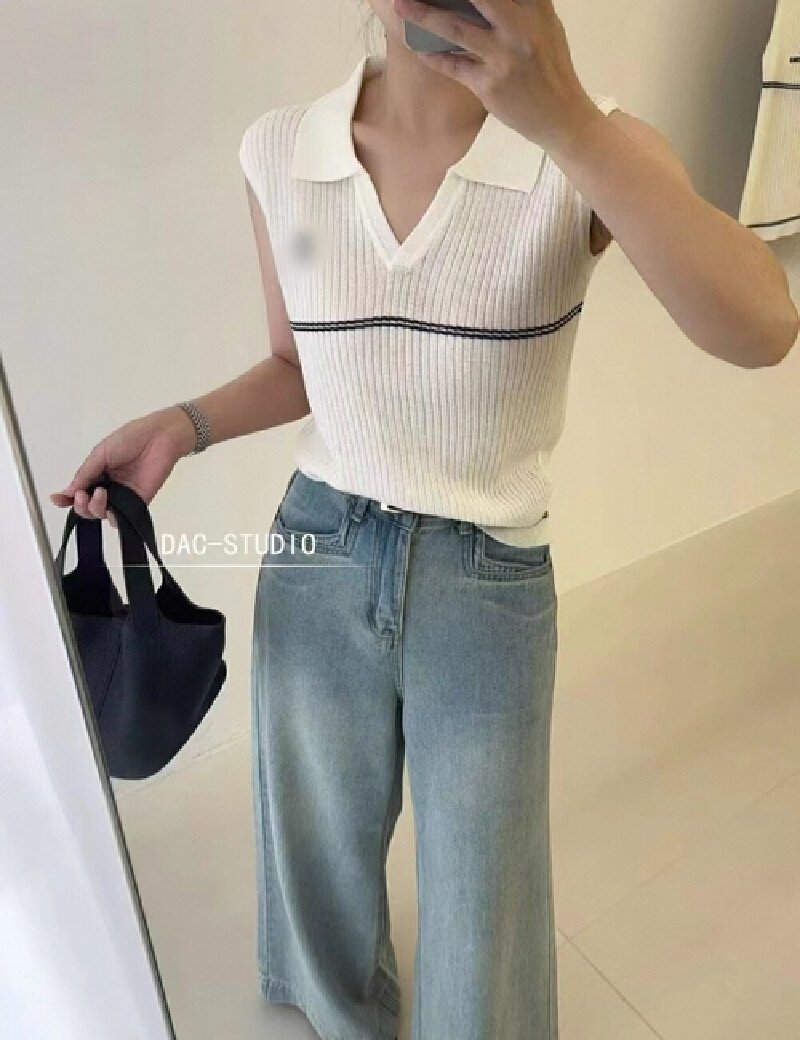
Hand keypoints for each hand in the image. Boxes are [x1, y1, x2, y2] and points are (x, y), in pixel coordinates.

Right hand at [49, 406, 195, 526]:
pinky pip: (121, 518)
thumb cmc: (130, 439)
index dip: (66, 499)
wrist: (159, 438)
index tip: (57, 500)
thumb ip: (85, 474)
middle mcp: (107, 487)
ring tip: (100, 493)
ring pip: (101, 514)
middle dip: (80, 505)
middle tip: (82, 495)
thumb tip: (66, 493)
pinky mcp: (137, 503)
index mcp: (96, 474)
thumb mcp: (100, 453)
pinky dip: (112, 517)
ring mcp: (122, 497)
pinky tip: (110, 506)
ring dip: (94, 509)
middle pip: (87, 507)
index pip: (78, 491)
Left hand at [392, 0, 597, 148]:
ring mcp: (503, 57)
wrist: (561, 116)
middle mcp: (519, 27)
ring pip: (455, 29)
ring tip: (401, 6)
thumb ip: (522, 6)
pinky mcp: (489, 84)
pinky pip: (453, 66)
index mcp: (535, 7)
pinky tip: (417, 46)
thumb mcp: (546, 26)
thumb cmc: (551, 69)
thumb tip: (487, 0)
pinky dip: (432, 55)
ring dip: (424, 16)